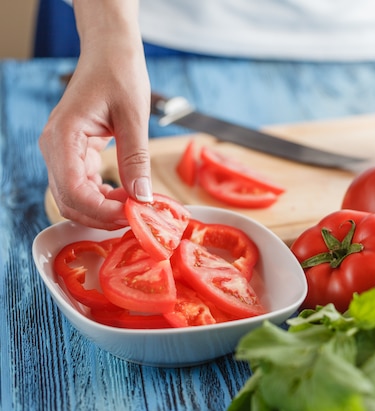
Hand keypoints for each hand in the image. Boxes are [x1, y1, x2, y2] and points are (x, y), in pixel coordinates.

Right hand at [39, 0, 151, 229]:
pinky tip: (126, 194)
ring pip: (74, 198)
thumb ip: (136, 159)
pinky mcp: (74, 153)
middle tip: (138, 216)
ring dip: (103, 209)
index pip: (74, 191)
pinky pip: (83, 186)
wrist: (110, 53)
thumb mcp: (134, 117)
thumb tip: (142, 197)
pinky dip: (103, 196)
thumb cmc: (119, 74)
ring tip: (135, 205)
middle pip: (69, 201)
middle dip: (103, 215)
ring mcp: (61, 152)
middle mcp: (54, 147)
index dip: (102, 211)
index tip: (133, 214)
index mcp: (63, 137)